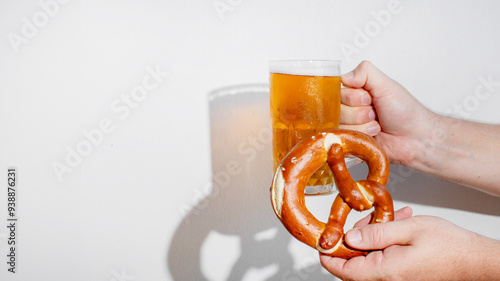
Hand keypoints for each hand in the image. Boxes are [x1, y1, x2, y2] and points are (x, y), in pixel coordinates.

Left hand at [319, 207, 499, 280]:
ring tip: (389, 219)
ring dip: (373, 236)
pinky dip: (385, 242)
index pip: (340, 269)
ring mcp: (396, 279)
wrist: (478, 261)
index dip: (328, 253)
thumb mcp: (408, 229)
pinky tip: (398, 226)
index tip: (323, 237)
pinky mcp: (403, 276)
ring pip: (369, 258)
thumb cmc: (451, 247)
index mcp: (384, 272)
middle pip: (353, 262)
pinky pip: (384, 259)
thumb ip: (374, 233)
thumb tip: (348, 237)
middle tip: (367, 219)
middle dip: (355, 237)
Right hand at [339, 61, 434, 165]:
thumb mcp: (386, 84)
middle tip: (375, 112)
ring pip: (340, 123)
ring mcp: (349, 125)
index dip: (352, 96)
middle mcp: (350, 107)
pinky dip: (363, 135)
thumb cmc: (405, 111)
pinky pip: (344, 137)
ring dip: (362, 124)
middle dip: (359, 111)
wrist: (415, 136)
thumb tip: (343, 76)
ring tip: (377, 124)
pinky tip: (374, 135)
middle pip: (336, 108)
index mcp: (357, 91)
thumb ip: (365, 72)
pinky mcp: (351, 140)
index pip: (337, 90)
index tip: (368, 98)